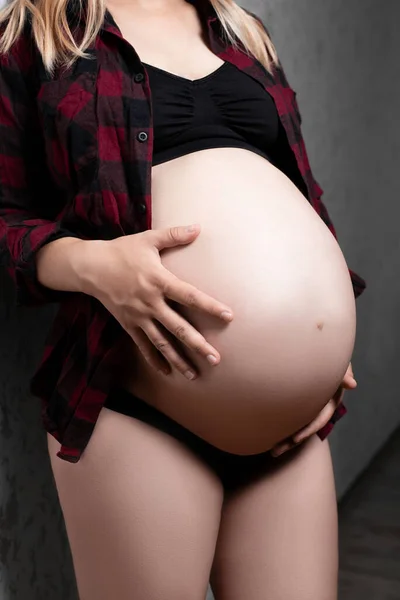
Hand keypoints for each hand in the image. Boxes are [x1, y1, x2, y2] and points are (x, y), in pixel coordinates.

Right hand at [80, 224, 232, 378]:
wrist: (90, 267)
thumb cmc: (122, 251)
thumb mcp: (148, 239)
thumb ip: (174, 235)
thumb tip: (198, 227)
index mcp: (159, 280)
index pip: (190, 295)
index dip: (209, 306)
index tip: (228, 316)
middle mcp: (150, 302)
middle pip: (178, 327)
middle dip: (198, 345)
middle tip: (216, 360)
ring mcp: (138, 316)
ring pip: (162, 342)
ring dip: (179, 360)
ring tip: (195, 375)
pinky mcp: (128, 324)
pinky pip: (143, 346)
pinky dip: (155, 360)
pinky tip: (168, 373)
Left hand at [271, 363, 356, 456]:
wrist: (317, 350)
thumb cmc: (329, 354)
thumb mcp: (338, 362)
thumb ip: (344, 372)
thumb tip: (353, 385)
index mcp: (330, 399)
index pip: (319, 417)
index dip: (308, 429)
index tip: (295, 439)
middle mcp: (320, 406)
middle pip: (305, 427)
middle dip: (291, 441)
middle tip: (274, 452)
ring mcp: (309, 405)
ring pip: (296, 424)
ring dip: (284, 438)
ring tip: (270, 450)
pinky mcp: (298, 402)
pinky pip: (290, 416)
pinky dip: (281, 425)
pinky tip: (267, 434)